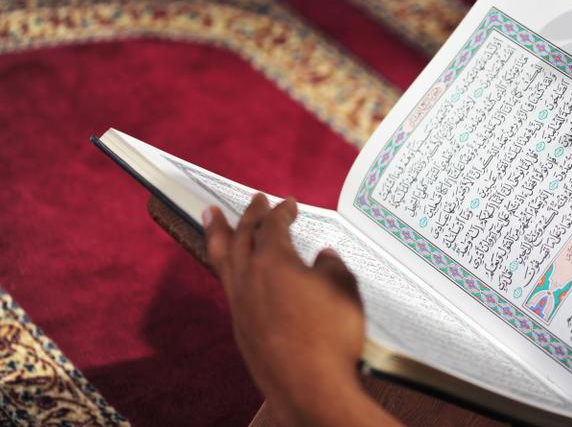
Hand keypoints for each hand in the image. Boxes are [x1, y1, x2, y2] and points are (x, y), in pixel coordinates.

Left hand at [203, 194, 398, 425]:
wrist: (311, 387)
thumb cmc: (330, 337)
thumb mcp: (344, 290)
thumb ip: (332, 266)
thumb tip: (323, 258)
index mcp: (274, 262)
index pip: (273, 227)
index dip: (281, 211)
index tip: (288, 204)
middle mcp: (249, 279)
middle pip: (242, 236)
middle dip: (248, 214)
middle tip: (253, 199)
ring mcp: (240, 305)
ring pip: (222, 260)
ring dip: (218, 234)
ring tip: (211, 216)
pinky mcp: (241, 328)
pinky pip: (227, 285)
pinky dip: (227, 266)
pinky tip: (232, 269)